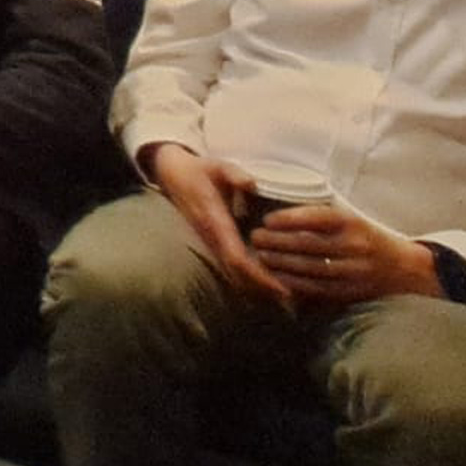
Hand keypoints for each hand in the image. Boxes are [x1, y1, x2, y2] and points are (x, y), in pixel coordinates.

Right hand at [140, 143, 287, 303]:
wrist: (171, 174)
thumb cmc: (198, 170)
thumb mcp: (217, 166)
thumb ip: (234, 174)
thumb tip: (251, 183)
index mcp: (215, 222)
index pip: (237, 258)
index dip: (259, 276)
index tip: (281, 288)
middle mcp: (212, 239)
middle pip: (238, 275)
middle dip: (264, 289)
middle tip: (294, 299)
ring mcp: (211, 244)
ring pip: (234, 275)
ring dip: (257, 286)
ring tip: (287, 294)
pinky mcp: (212, 244)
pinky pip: (232, 268)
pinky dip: (250, 278)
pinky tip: (269, 280)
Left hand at [249, 203, 440, 307]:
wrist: (406, 268)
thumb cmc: (369, 236)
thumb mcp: (352, 216)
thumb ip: (322, 214)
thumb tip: (281, 203)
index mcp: (352, 222)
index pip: (316, 218)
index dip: (288, 219)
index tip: (267, 219)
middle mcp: (354, 246)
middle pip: (308, 244)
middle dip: (277, 242)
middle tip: (255, 238)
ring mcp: (353, 271)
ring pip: (310, 268)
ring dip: (280, 263)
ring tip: (261, 256)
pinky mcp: (351, 291)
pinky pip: (317, 288)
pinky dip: (294, 282)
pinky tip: (277, 276)